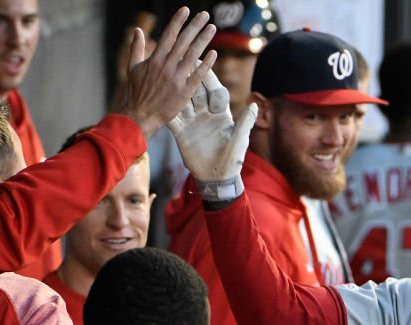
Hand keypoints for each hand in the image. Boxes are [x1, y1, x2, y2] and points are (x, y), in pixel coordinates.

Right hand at [118, 7, 217, 141]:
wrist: (141, 114)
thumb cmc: (137, 92)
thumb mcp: (133, 67)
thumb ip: (136, 48)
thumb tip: (137, 30)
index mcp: (155, 59)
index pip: (169, 35)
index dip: (178, 21)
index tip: (186, 10)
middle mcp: (166, 66)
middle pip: (183, 41)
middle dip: (195, 26)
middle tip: (205, 14)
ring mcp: (176, 78)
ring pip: (193, 54)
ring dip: (203, 39)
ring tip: (212, 27)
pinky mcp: (185, 91)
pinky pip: (198, 74)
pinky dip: (207, 63)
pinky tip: (214, 53)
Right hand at [168, 68, 256, 199]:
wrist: (217, 178)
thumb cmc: (232, 160)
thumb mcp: (240, 140)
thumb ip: (245, 122)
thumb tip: (254, 104)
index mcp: (221, 114)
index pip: (215, 91)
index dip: (210, 80)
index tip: (205, 68)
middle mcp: (205, 114)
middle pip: (197, 91)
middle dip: (191, 77)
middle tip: (183, 62)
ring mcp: (192, 122)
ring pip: (182, 101)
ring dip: (175, 89)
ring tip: (167, 74)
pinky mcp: (181, 133)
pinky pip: (172, 120)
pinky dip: (165, 110)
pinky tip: (156, 99)